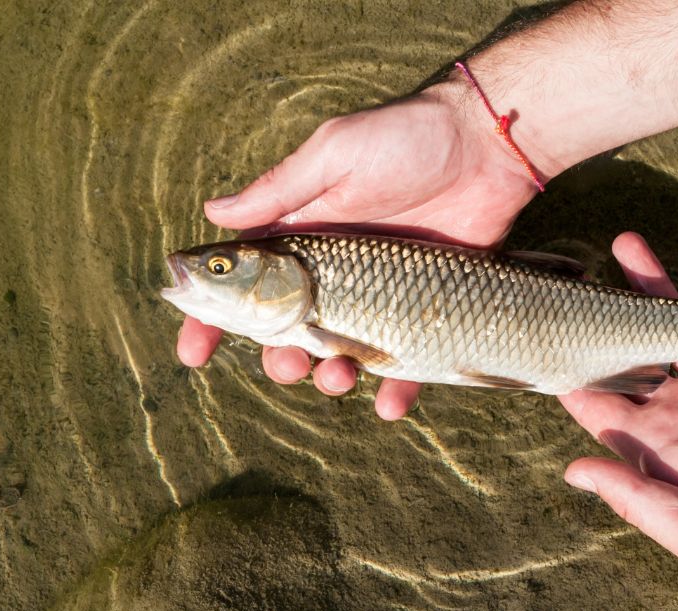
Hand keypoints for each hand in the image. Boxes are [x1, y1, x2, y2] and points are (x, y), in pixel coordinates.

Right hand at [175, 81, 538, 419]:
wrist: (485, 147)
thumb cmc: (405, 138)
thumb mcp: (333, 155)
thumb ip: (278, 190)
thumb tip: (212, 211)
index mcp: (300, 242)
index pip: (241, 287)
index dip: (210, 321)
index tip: (191, 352)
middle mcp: (332, 276)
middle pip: (285, 335)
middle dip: (277, 359)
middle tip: (289, 362)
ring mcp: (378, 298)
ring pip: (337, 357)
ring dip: (329, 379)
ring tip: (340, 376)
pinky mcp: (423, 312)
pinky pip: (405, 365)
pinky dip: (394, 392)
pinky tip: (389, 404)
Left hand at [560, 229, 677, 610]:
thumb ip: (634, 498)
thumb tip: (573, 471)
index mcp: (657, 444)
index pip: (600, 401)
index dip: (571, 371)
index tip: (541, 336)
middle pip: (631, 348)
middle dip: (603, 311)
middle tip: (578, 269)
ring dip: (656, 283)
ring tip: (628, 243)